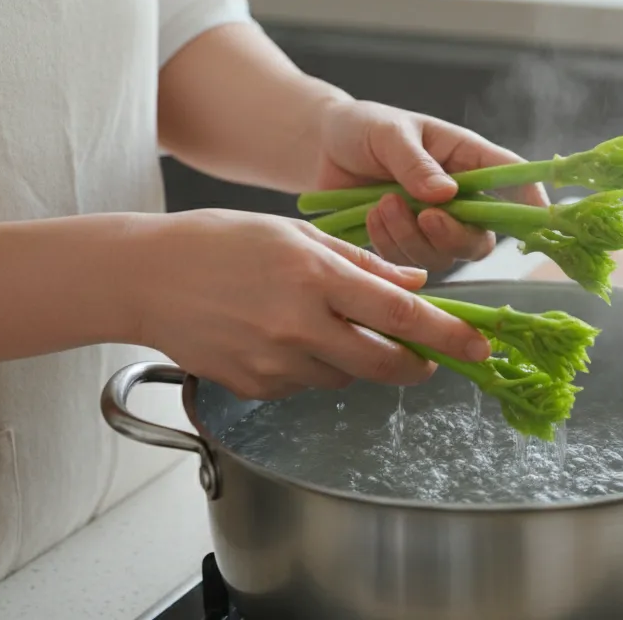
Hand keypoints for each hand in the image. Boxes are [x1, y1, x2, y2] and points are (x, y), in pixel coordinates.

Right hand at [128, 209, 491, 400]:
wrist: (144, 277)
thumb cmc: (218, 243)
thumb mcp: (296, 236)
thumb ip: (360, 263)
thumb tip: (414, 283)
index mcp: (314, 276)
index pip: (400, 312)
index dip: (446, 333)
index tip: (478, 346)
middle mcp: (298, 325)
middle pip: (383, 363)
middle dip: (413, 363)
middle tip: (422, 355)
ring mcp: (274, 361)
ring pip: (344, 375)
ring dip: (352, 357)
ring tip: (318, 321)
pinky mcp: (254, 386)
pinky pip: (305, 384)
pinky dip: (310, 366)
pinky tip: (280, 335)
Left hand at [313, 100, 549, 271]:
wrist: (321, 148)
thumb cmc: (363, 128)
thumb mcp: (389, 133)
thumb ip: (415, 162)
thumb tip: (445, 194)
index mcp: (468, 159)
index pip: (513, 179)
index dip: (531, 202)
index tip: (539, 219)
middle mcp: (459, 197)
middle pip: (481, 238)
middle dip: (454, 235)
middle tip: (426, 216)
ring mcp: (433, 226)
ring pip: (443, 257)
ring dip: (412, 238)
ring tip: (382, 204)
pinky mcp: (405, 245)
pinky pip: (408, 264)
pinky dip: (390, 246)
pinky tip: (371, 217)